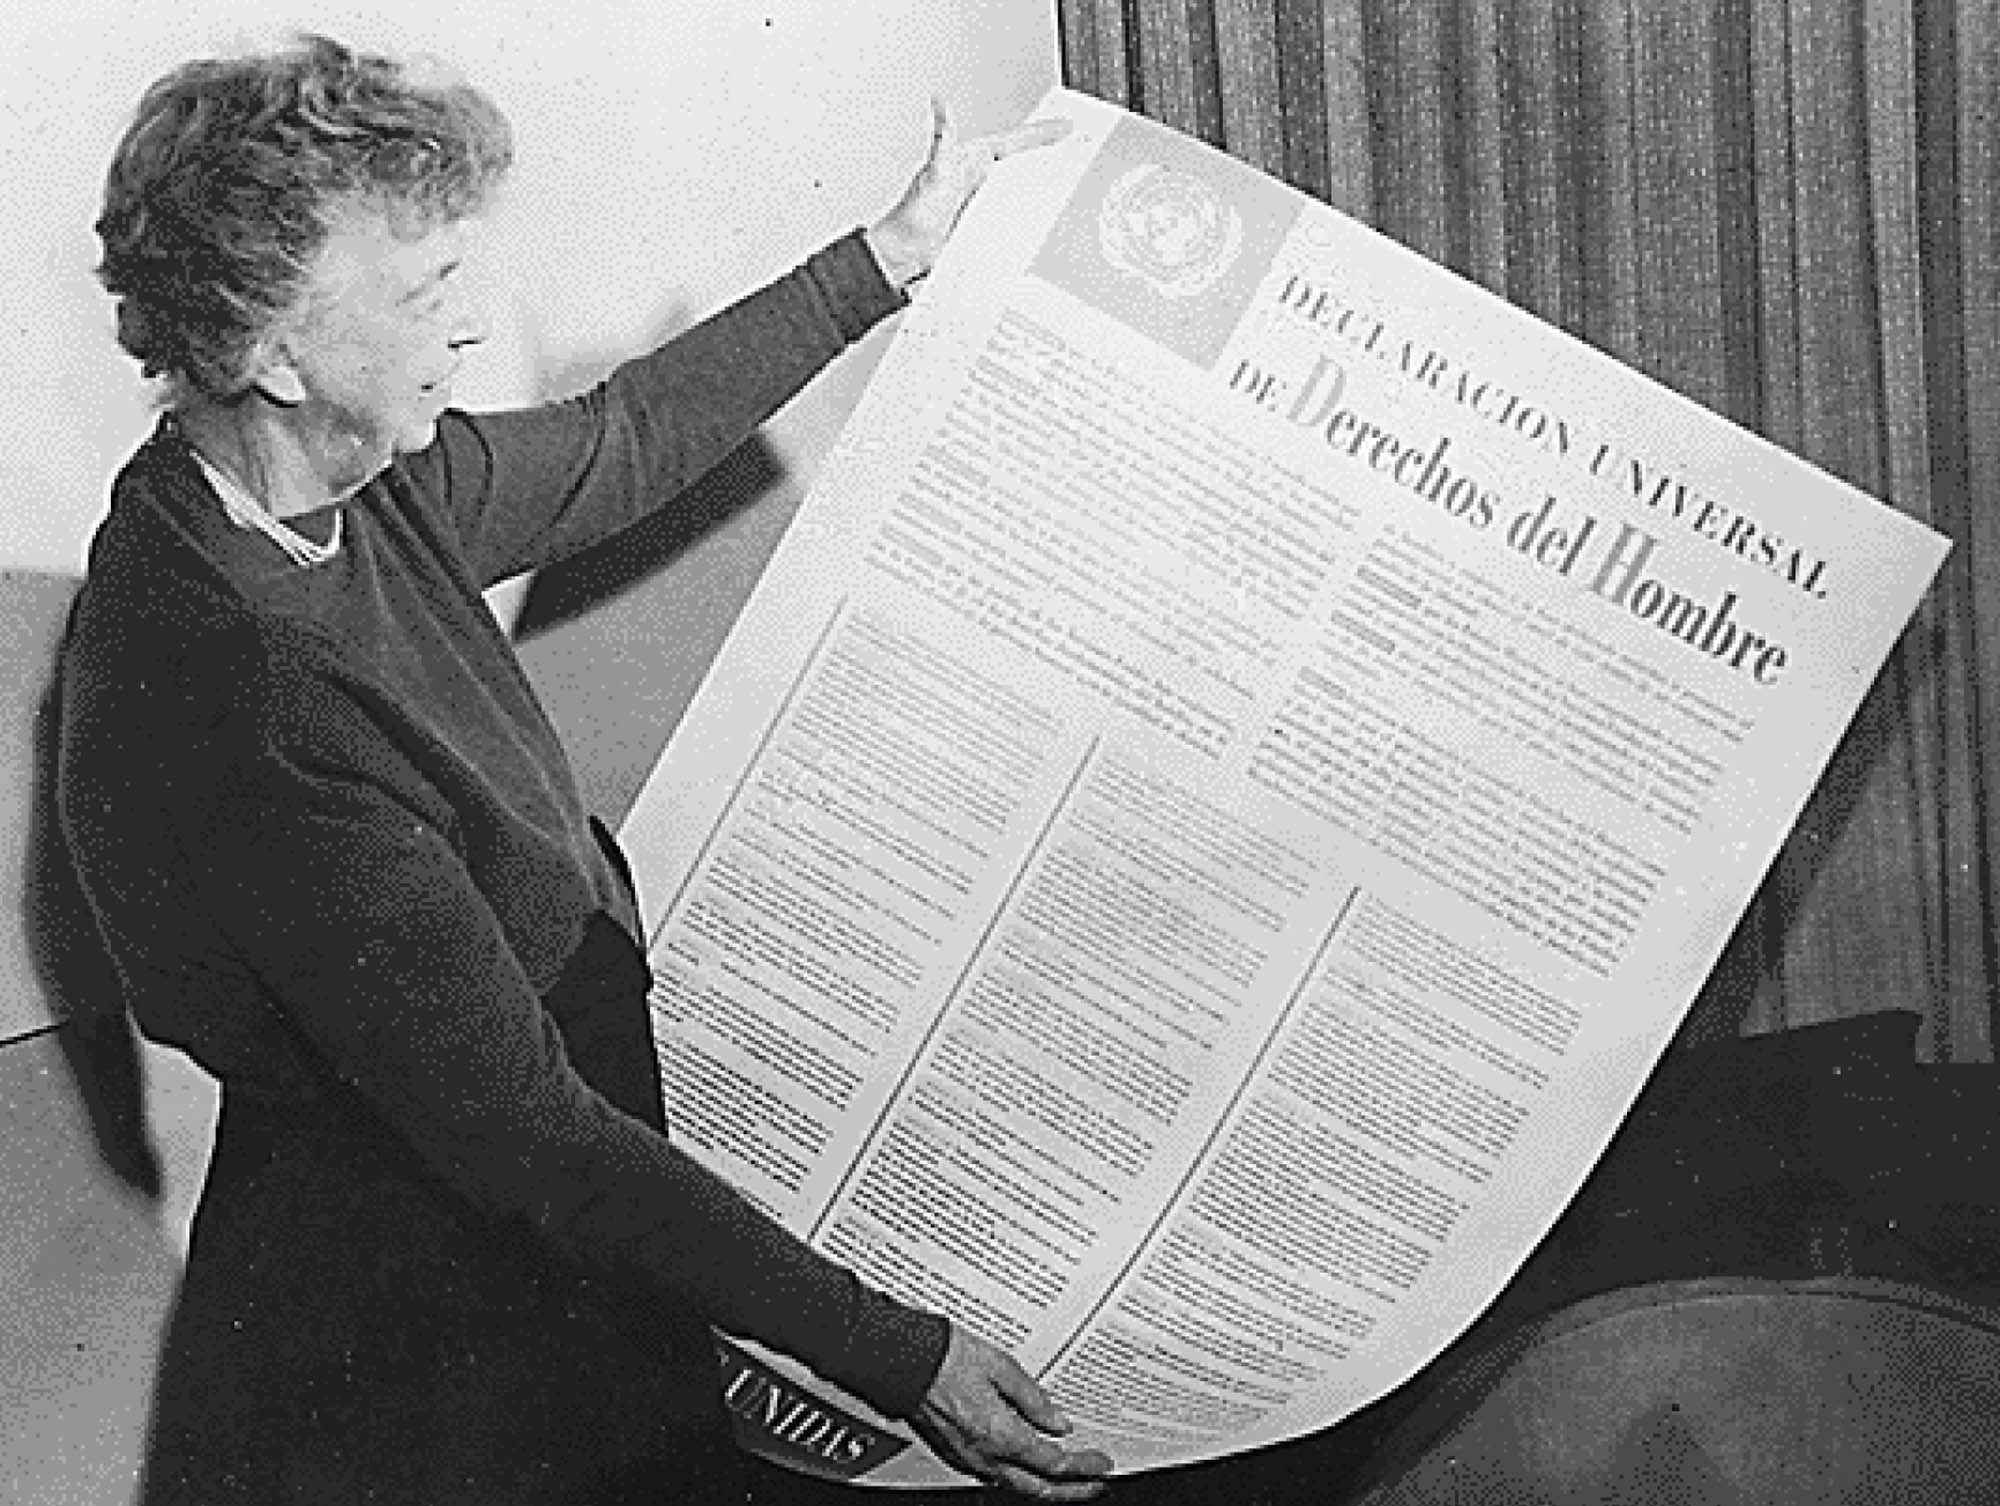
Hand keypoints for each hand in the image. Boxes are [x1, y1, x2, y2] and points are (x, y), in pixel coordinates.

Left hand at [865, 99, 1072, 290]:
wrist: (906, 252)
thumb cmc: (914, 213)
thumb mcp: (936, 172)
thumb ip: (944, 139)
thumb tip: (942, 103)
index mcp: (973, 159)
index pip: (1016, 141)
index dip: (1043, 133)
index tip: (1068, 126)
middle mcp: (980, 176)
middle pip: (1024, 161)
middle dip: (1052, 153)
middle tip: (1081, 145)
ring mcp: (984, 200)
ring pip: (1023, 188)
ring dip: (1046, 185)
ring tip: (1075, 179)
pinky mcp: (984, 222)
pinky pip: (1015, 215)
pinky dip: (1032, 214)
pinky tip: (1046, 217)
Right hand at [912, 1325, 1113, 1499]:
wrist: (902, 1360)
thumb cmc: (943, 1357)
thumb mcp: (1000, 1365)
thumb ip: (1032, 1398)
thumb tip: (1056, 1420)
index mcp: (1000, 1435)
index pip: (1054, 1464)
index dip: (1083, 1467)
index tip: (1102, 1463)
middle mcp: (985, 1455)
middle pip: (1037, 1488)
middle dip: (1071, 1491)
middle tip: (1095, 1485)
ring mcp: (968, 1458)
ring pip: (1016, 1486)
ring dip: (1045, 1486)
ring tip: (1067, 1479)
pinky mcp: (955, 1452)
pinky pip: (995, 1475)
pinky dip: (1020, 1476)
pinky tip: (1028, 1465)